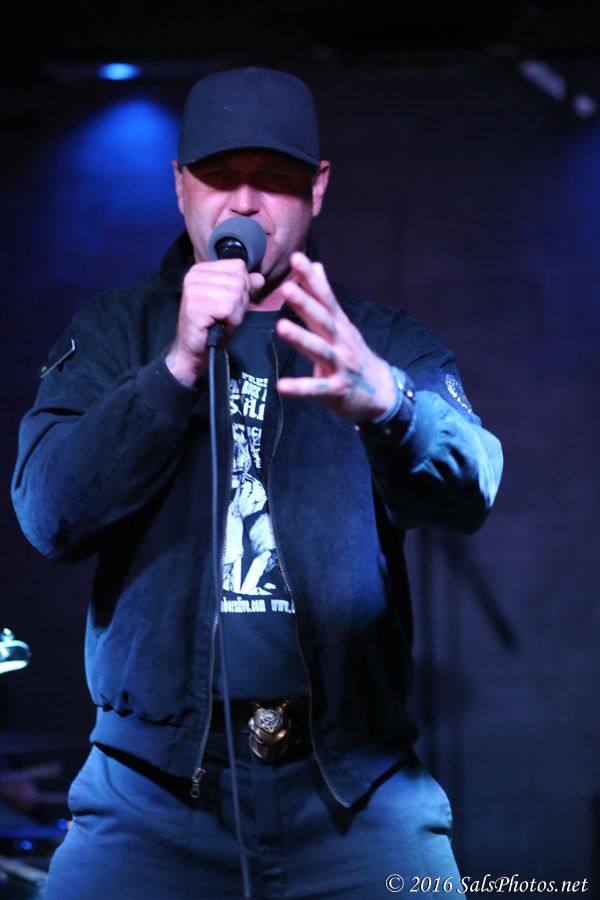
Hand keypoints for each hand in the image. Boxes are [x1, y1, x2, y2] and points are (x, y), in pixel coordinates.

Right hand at [166, 259, 264, 384]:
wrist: (194, 352)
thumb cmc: (212, 327)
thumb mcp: (233, 304)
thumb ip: (245, 288)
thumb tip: (259, 278)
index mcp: (202, 269)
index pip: (238, 266)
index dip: (243, 287)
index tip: (229, 304)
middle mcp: (194, 274)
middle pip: (239, 280)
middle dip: (240, 303)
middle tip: (225, 316)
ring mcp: (193, 289)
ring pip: (236, 294)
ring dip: (235, 314)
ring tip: (221, 321)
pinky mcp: (196, 305)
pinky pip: (229, 308)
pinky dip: (231, 321)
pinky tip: (219, 326)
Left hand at [276, 253, 395, 421]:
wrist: (380, 392)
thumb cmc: (353, 354)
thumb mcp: (341, 324)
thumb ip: (324, 297)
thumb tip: (316, 265)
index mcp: (339, 325)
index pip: (325, 297)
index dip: (311, 279)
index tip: (296, 258)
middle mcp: (341, 341)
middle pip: (323, 319)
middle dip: (306, 303)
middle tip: (287, 287)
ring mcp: (341, 365)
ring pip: (320, 350)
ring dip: (301, 338)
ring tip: (281, 327)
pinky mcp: (337, 389)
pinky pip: (317, 388)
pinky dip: (300, 388)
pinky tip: (281, 386)